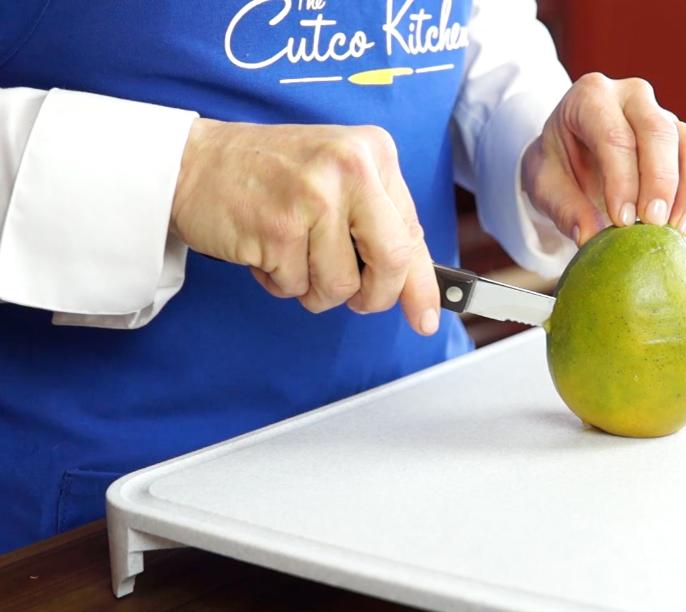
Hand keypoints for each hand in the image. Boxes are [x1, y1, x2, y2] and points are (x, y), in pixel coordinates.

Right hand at [170, 119, 439, 334]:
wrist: (193, 162)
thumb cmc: (271, 177)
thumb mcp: (338, 181)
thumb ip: (379, 226)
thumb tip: (418, 291)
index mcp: (374, 153)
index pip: (411, 233)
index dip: (421, 285)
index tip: (425, 318)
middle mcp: (351, 167)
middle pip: (390, 263)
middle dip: (372, 296)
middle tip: (353, 298)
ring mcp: (314, 196)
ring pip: (341, 285)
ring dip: (314, 288)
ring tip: (291, 253)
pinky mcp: (277, 227)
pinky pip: (295, 287)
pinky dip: (280, 282)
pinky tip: (264, 249)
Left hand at [521, 73, 685, 244]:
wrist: (571, 155)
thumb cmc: (557, 165)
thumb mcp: (543, 184)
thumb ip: (563, 208)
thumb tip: (589, 237)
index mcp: (590, 96)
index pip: (613, 135)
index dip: (622, 180)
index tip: (622, 221)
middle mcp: (631, 96)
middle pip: (658, 131)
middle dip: (659, 181)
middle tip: (653, 224)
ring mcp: (663, 113)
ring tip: (675, 232)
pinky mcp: (683, 136)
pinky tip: (683, 228)